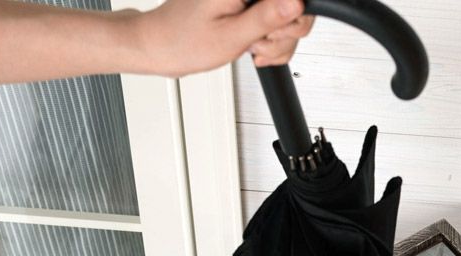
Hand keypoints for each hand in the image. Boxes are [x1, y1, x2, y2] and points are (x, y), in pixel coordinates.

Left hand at [137, 0, 313, 76]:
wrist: (162, 46)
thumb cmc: (185, 41)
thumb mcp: (231, 35)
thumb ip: (266, 17)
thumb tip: (297, 3)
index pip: (295, 0)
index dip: (291, 19)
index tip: (271, 32)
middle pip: (296, 8)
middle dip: (282, 34)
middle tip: (256, 42)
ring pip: (289, 20)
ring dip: (275, 43)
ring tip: (250, 46)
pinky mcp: (249, 6)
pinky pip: (275, 25)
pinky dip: (269, 43)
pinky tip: (252, 45)